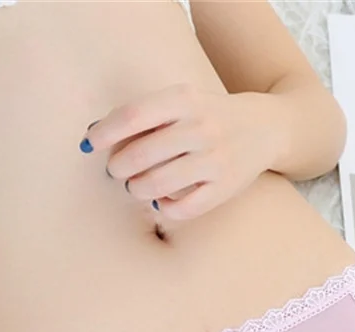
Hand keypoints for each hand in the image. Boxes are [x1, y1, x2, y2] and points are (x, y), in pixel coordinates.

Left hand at [81, 83, 279, 221]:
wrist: (265, 128)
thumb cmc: (207, 116)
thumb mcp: (181, 102)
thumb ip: (144, 116)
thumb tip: (94, 136)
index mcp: (185, 99)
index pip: (133, 115)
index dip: (105, 132)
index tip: (89, 145)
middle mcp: (201, 127)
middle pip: (141, 154)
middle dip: (118, 167)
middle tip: (117, 171)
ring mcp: (215, 160)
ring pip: (157, 184)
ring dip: (136, 189)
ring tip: (136, 186)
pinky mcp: (224, 189)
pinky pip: (181, 209)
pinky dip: (163, 208)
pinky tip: (161, 200)